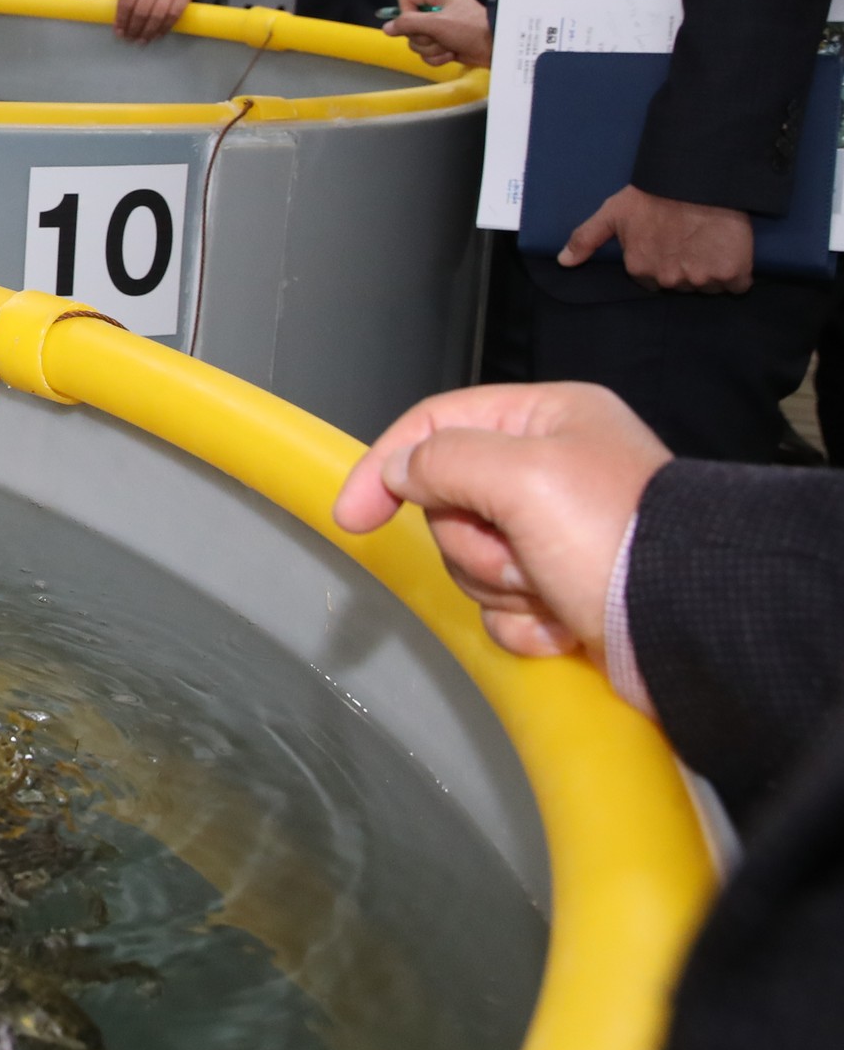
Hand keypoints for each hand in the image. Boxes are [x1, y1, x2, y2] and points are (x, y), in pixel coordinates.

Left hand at [78, 0, 191, 43]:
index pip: (127, 2)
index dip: (121, 20)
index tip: (118, 33)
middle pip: (143, 11)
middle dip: (134, 29)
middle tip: (129, 40)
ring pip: (159, 15)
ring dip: (149, 32)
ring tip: (141, 41)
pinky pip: (174, 15)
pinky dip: (164, 28)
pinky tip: (156, 36)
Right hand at [334, 381, 669, 666]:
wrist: (695, 630)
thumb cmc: (620, 540)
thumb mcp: (522, 476)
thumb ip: (443, 459)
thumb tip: (401, 471)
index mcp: (547, 420)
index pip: (436, 424)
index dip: (385, 465)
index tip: (354, 516)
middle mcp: (550, 470)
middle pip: (448, 503)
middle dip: (473, 543)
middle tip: (520, 553)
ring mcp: (556, 536)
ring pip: (469, 560)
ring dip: (500, 585)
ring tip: (553, 591)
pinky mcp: (562, 592)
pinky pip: (501, 607)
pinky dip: (524, 623)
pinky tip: (563, 624)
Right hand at [383, 0, 490, 68]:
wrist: (496, 48)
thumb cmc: (470, 29)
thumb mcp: (437, 23)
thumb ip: (408, 23)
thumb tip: (386, 28)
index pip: (406, 0)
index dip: (407, 14)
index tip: (418, 23)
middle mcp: (437, 10)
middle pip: (410, 25)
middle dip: (423, 37)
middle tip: (438, 37)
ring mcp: (440, 28)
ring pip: (417, 42)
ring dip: (431, 48)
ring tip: (448, 47)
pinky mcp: (444, 44)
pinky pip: (427, 53)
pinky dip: (438, 57)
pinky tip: (452, 54)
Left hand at [561, 185, 754, 293]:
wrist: (697, 179)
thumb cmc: (652, 194)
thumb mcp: (612, 212)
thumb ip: (586, 238)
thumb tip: (563, 262)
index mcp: (640, 269)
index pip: (654, 281)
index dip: (663, 262)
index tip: (670, 244)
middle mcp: (670, 279)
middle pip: (682, 285)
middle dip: (687, 268)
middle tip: (691, 240)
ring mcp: (702, 278)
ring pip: (710, 286)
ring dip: (712, 271)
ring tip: (709, 242)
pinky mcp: (732, 273)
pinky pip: (738, 285)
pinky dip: (738, 274)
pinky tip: (730, 250)